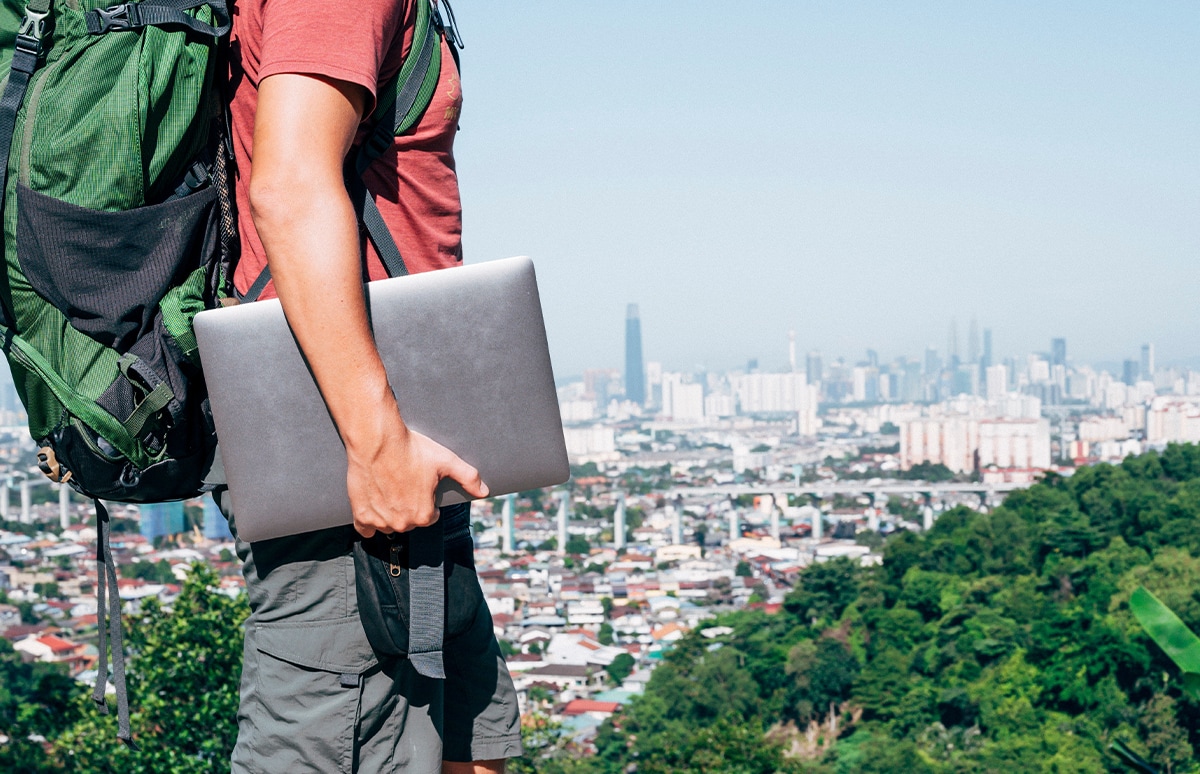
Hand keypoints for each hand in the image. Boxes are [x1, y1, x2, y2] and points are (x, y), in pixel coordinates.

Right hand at [346, 412, 488, 538]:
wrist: (377, 440)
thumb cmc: (412, 449)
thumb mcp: (446, 461)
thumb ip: (468, 477)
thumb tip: (485, 492)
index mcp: (423, 515)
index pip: (430, 517)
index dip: (427, 500)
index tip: (421, 486)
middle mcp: (402, 523)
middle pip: (409, 521)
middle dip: (409, 507)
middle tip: (405, 484)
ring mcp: (380, 521)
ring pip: (389, 525)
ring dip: (390, 514)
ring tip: (390, 489)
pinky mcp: (361, 515)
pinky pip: (366, 529)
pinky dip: (369, 522)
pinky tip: (374, 507)